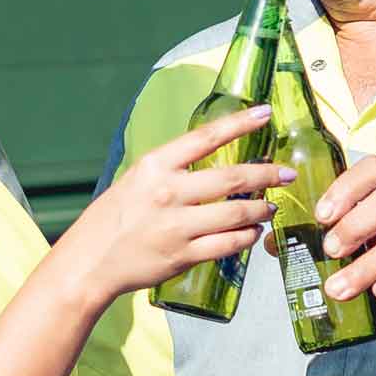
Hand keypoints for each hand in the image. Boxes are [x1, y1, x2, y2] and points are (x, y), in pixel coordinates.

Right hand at [66, 108, 286, 301]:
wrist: (90, 262)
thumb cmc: (112, 219)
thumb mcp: (135, 180)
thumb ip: (170, 170)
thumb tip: (209, 162)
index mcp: (155, 166)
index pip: (205, 137)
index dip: (239, 124)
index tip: (264, 114)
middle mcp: (168, 192)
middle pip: (232, 178)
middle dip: (266, 174)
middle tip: (286, 172)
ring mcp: (177, 226)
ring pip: (236, 213)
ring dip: (260, 209)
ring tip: (270, 207)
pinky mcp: (183, 255)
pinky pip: (228, 244)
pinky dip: (246, 237)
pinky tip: (253, 232)